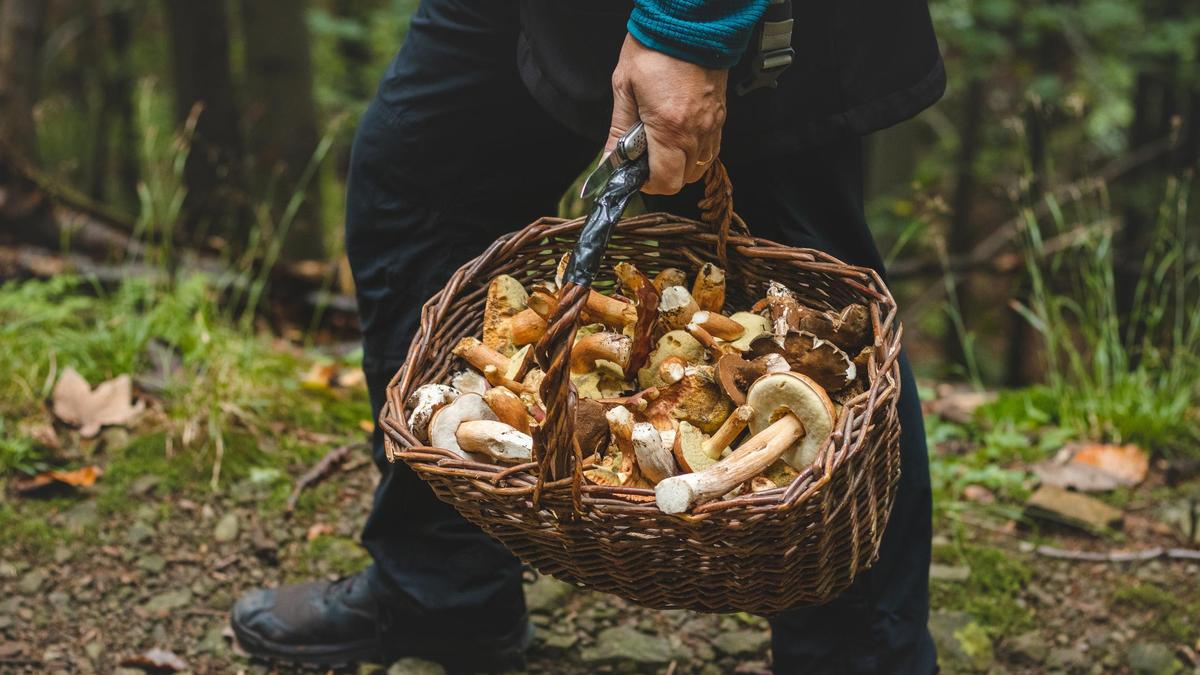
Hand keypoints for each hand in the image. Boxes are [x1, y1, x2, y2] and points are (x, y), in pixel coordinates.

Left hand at [606, 34, 727, 194]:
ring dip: (680, 165)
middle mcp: (696, 131)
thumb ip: (618, 130)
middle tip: (644, 157)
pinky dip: (695, 152)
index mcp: (669, 128)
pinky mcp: (721, 114)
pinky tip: (680, 136)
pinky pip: (711, 148)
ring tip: (662, 145)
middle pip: (683, 179)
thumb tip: (609, 160)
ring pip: (700, 166)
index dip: (647, 185)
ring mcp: (712, 124)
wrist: (689, 19)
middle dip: (662, 176)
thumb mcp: (624, 87)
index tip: (634, 172)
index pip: (665, 182)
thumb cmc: (656, 46)